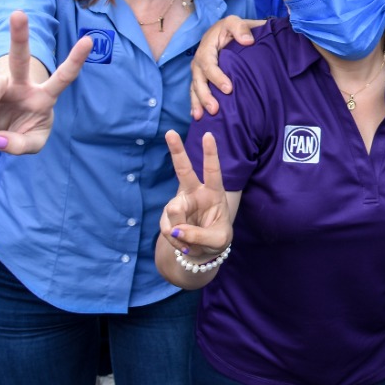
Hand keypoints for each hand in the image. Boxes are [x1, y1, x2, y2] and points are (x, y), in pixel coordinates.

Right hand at [0, 11, 90, 153]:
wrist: (7, 130)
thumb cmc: (27, 129)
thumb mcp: (33, 143)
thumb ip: (19, 145)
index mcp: (44, 95)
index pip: (63, 77)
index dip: (75, 60)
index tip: (89, 41)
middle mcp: (22, 85)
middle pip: (20, 58)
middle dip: (19, 36)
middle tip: (18, 13)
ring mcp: (0, 87)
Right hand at [160, 130, 231, 258]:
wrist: (202, 251)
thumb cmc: (217, 239)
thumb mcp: (218, 241)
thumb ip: (199, 235)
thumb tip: (175, 229)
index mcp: (214, 193)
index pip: (213, 171)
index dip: (210, 153)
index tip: (208, 135)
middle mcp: (195, 193)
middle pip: (184, 170)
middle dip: (176, 151)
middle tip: (170, 132)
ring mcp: (180, 203)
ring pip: (174, 212)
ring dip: (181, 232)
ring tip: (191, 242)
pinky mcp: (167, 216)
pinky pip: (167, 228)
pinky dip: (175, 240)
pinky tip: (183, 243)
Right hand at [190, 16, 266, 118]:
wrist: (229, 32)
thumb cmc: (232, 29)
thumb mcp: (235, 22)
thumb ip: (240, 28)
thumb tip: (248, 41)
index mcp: (207, 47)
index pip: (208, 64)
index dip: (216, 77)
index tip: (229, 89)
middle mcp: (199, 60)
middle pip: (198, 80)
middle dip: (205, 95)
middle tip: (215, 109)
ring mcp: (199, 71)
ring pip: (194, 88)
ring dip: (198, 103)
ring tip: (202, 117)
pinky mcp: (201, 78)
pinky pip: (195, 92)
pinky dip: (195, 104)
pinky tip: (198, 117)